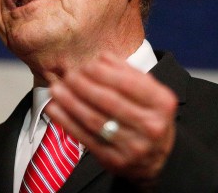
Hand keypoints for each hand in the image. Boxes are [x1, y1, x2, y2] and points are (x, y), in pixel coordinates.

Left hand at [45, 53, 176, 185]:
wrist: (157, 159)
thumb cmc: (149, 117)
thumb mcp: (150, 92)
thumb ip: (128, 73)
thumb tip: (102, 57)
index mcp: (162, 103)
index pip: (129, 84)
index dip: (105, 74)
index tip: (87, 65)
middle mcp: (151, 126)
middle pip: (110, 102)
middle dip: (84, 86)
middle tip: (68, 75)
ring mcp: (133, 146)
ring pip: (95, 121)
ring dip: (71, 103)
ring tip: (56, 89)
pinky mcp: (114, 160)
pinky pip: (86, 138)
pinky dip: (67, 122)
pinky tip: (55, 109)